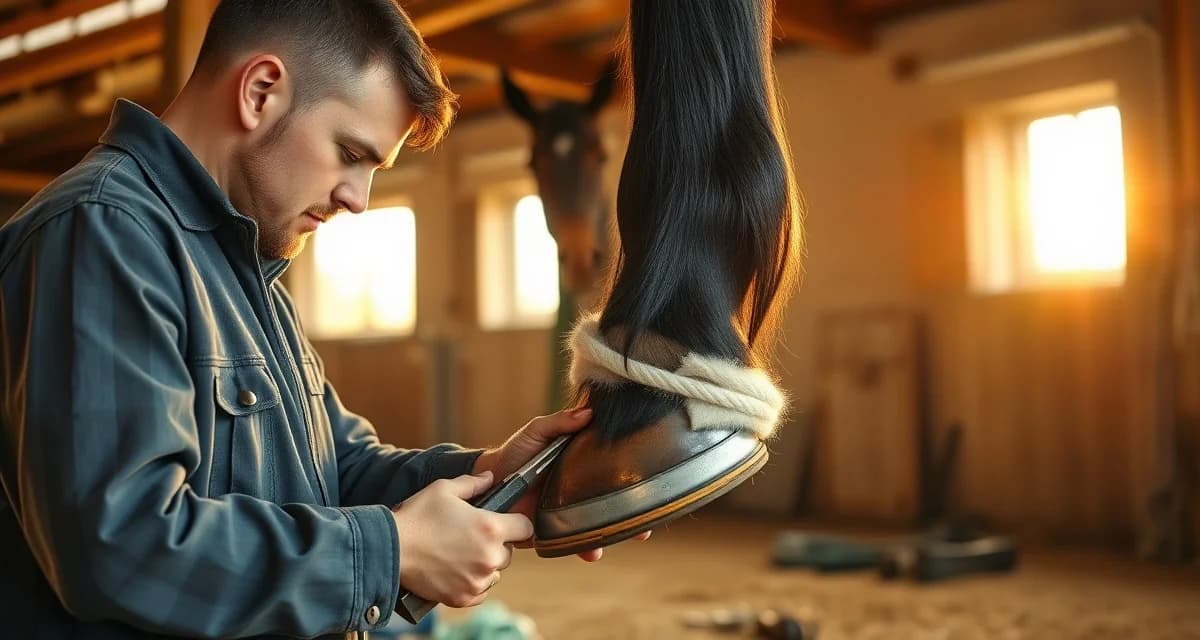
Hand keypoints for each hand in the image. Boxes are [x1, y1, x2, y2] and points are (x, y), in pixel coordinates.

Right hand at [392, 471, 531, 607]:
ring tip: (461, 554)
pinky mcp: (463, 597)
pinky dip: (472, 583)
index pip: (525, 527)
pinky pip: (480, 592)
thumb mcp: (444, 489)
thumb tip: (489, 478)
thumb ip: (472, 483)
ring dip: (484, 565)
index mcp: (490, 528)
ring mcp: (477, 580)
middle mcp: (489, 557)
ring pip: (495, 573)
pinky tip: (456, 571)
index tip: (505, 522)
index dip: (516, 522)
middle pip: (509, 552)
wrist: (390, 549)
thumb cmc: (417, 517)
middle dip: (496, 545)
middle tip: (472, 537)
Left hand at [473, 407, 652, 561]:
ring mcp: (564, 513)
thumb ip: (559, 422)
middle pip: (608, 507)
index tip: (651, 491)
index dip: (631, 485)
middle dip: (628, 521)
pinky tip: (589, 552)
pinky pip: (567, 542)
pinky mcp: (548, 531)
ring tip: (610, 545)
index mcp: (579, 468)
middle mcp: (577, 493)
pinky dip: (580, 549)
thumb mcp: (537, 431)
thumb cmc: (514, 452)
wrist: (488, 481)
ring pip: (592, 529)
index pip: (610, 475)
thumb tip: (588, 411)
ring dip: (605, 539)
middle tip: (643, 530)